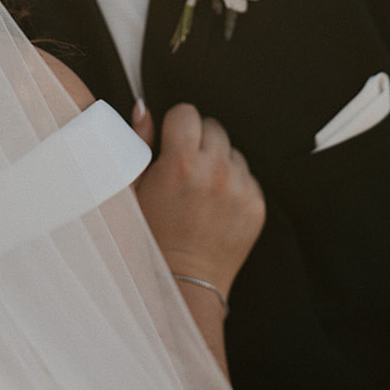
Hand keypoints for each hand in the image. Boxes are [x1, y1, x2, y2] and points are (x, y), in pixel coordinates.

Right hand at [135, 103, 264, 302]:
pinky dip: (233, 185)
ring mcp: (239, 189)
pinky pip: (247, 177)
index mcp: (181, 163)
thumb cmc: (152, 235)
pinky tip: (215, 205)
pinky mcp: (256, 205)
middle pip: (213, 128)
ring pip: (233, 153)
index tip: (172, 141)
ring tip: (201, 191)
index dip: (176, 125)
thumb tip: (143, 109)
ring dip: (218, 163)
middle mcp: (215, 172)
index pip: (187, 112)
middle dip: (198, 142)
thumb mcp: (133, 188)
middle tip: (185, 168)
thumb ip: (138, 142)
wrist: (183, 280)